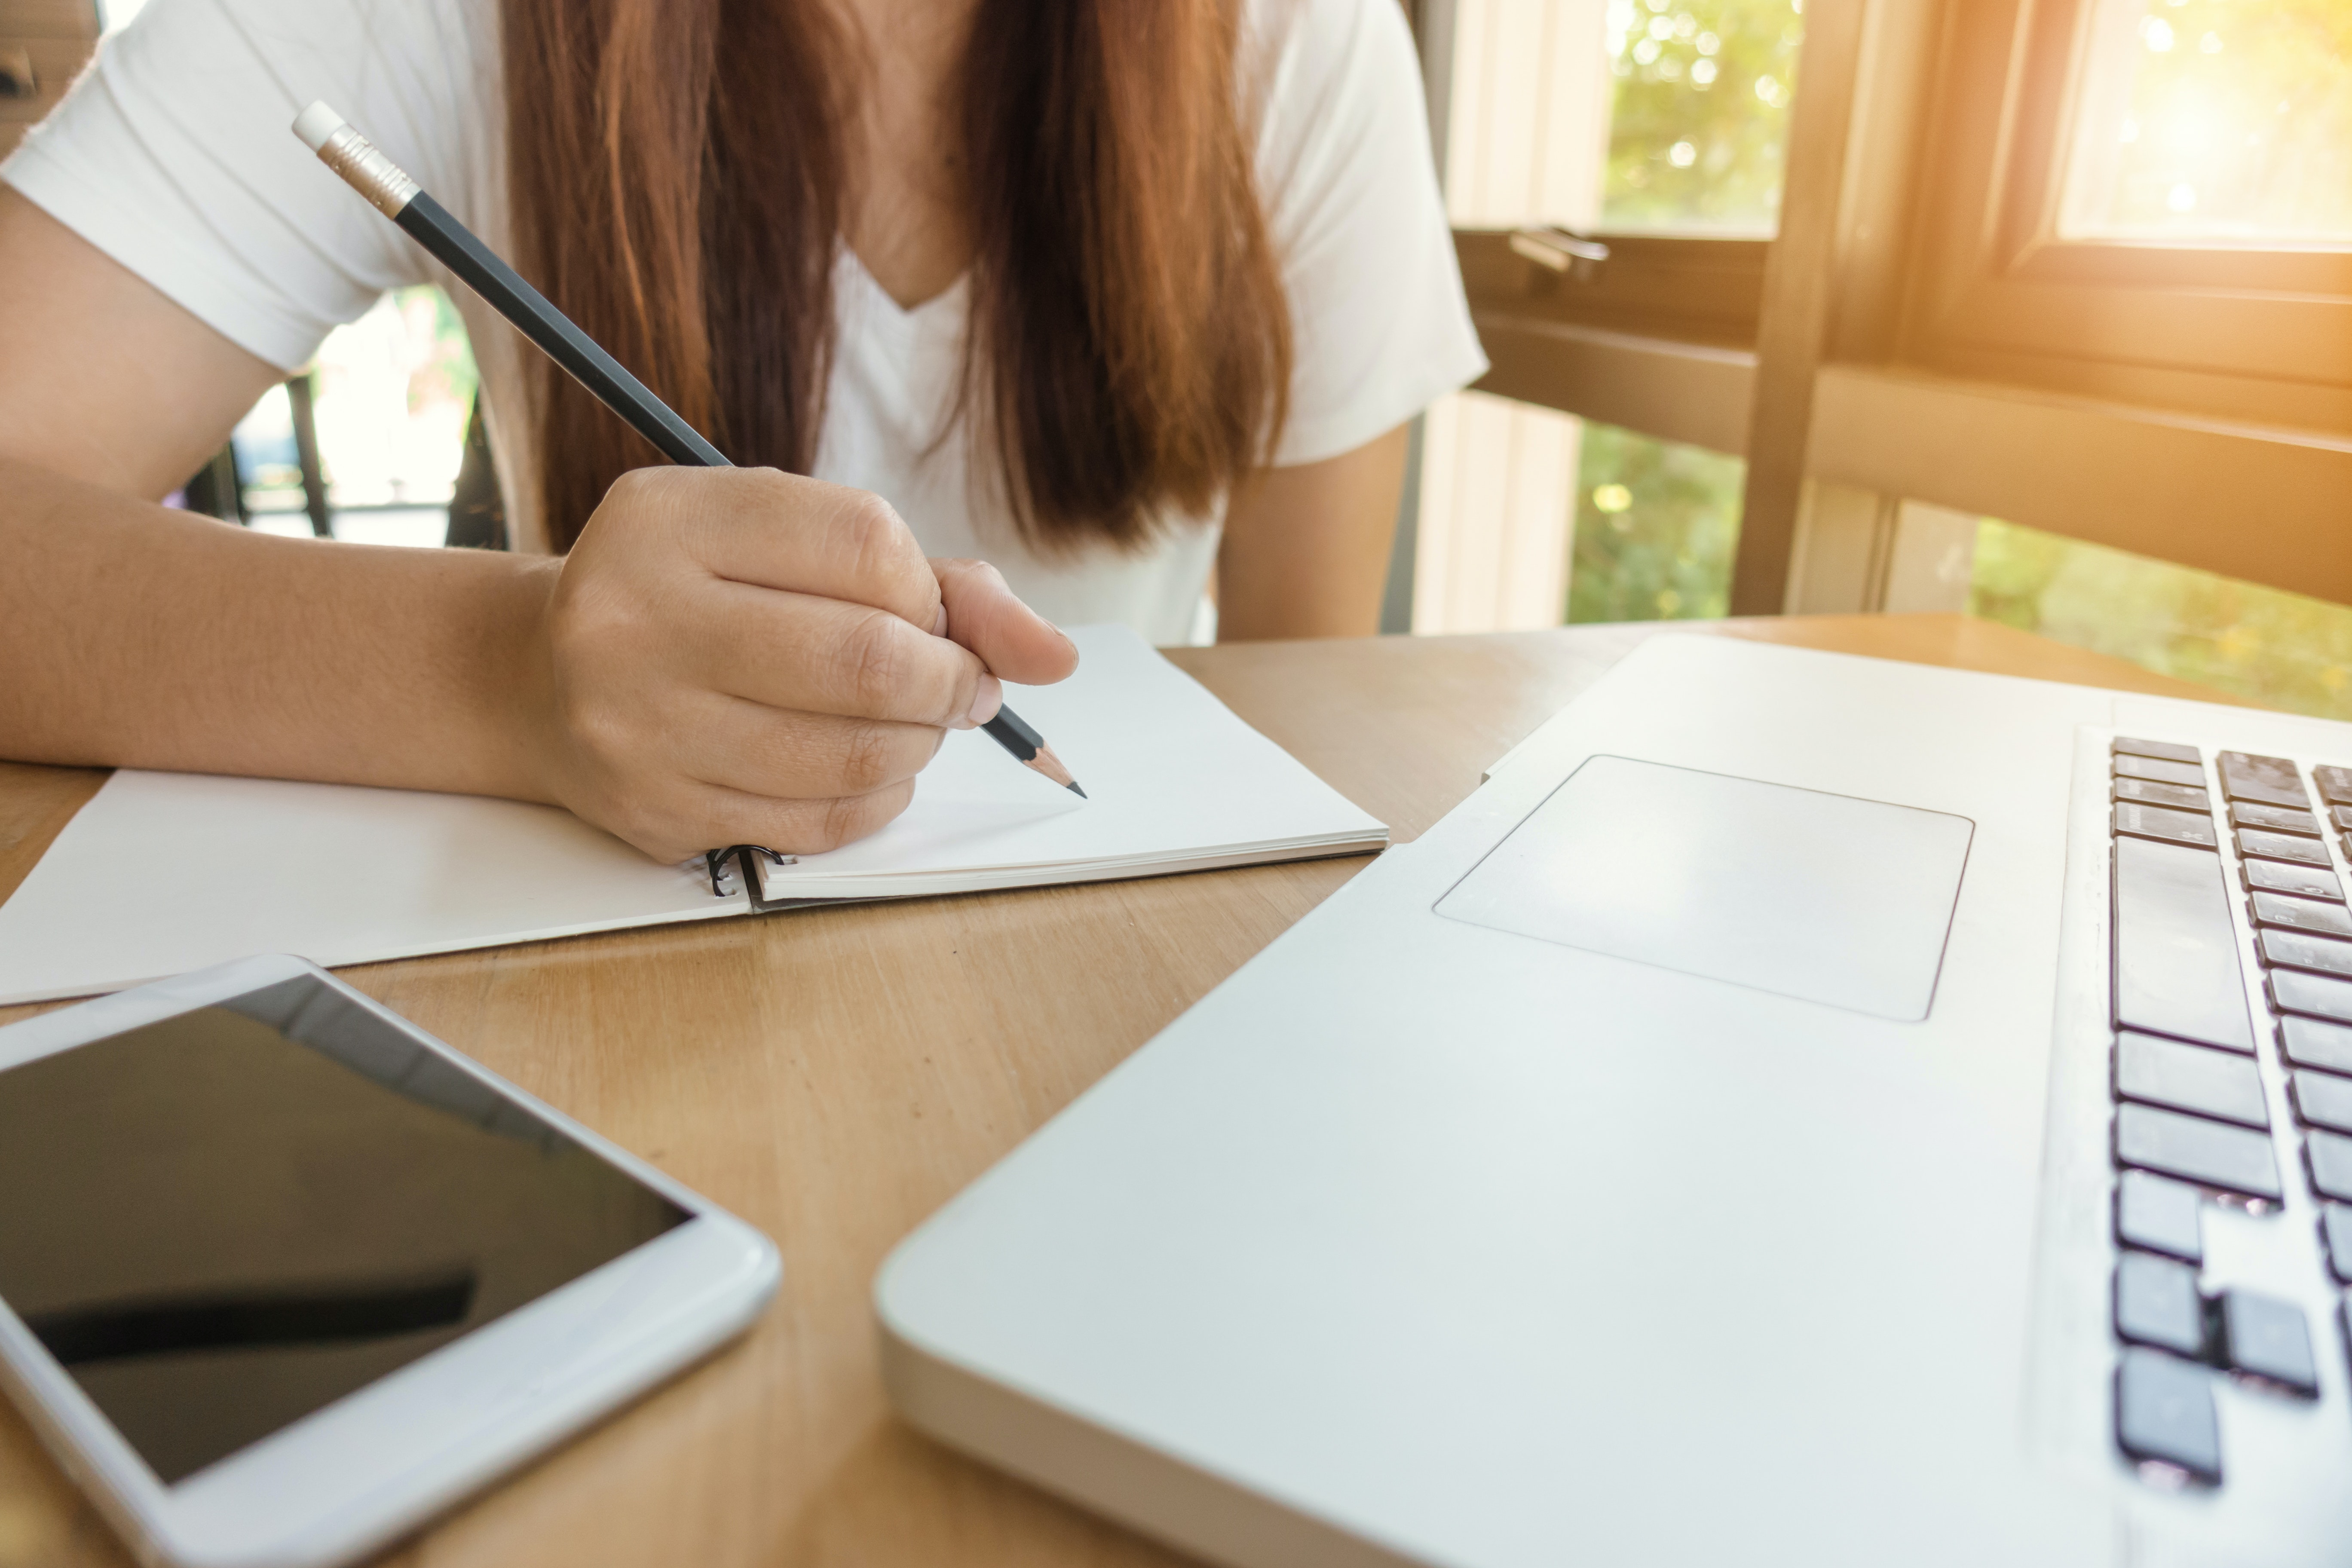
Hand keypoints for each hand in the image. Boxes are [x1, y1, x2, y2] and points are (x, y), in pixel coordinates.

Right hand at [525, 466, 1077, 862]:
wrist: (541, 678)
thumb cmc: (696, 595)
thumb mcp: (786, 541)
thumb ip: (933, 580)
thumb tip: (1052, 655)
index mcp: (672, 518)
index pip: (868, 545)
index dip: (931, 591)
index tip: (934, 614)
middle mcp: (638, 618)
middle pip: (870, 660)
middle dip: (950, 680)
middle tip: (959, 684)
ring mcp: (639, 724)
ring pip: (854, 753)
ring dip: (919, 743)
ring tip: (910, 722)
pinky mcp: (656, 811)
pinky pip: (820, 823)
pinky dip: (874, 796)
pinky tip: (862, 767)